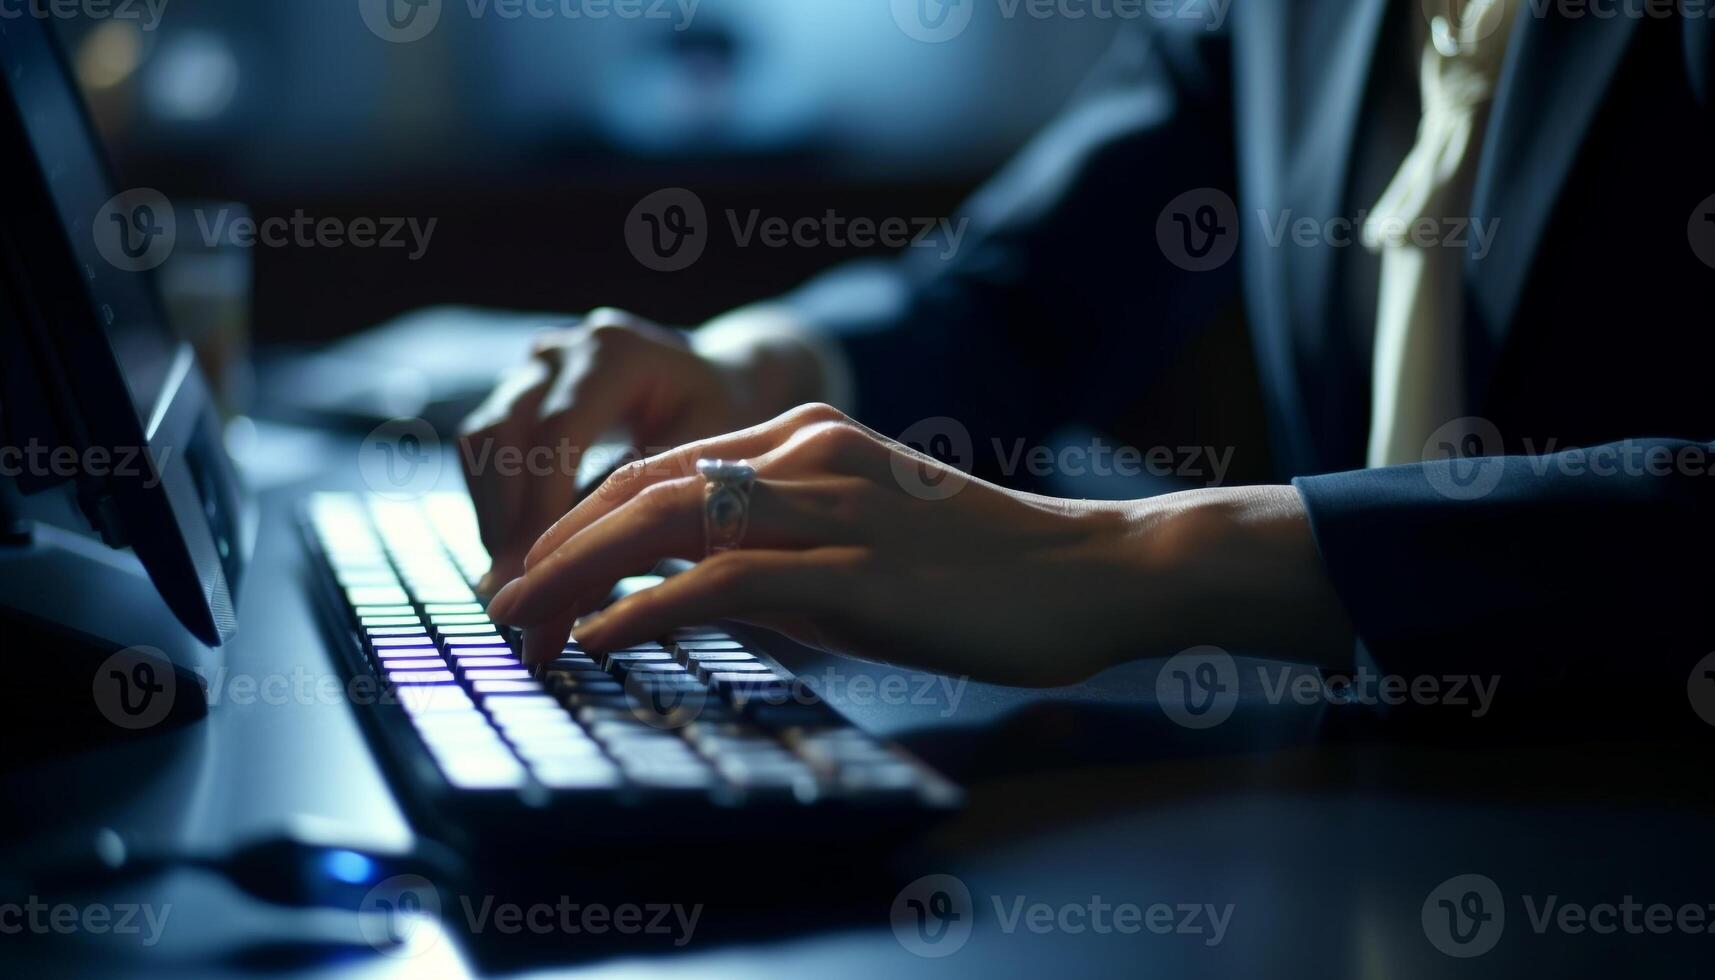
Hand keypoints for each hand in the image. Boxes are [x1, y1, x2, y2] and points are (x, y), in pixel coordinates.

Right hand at [458, 307, 826, 592]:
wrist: (722, 380)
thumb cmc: (724, 423)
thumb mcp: (701, 465)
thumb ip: (644, 520)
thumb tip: (579, 601)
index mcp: (616, 353)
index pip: (556, 433)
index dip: (537, 509)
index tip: (533, 578)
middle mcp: (565, 351)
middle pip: (501, 433)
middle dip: (503, 520)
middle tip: (512, 594)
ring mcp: (536, 366)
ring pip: (481, 440)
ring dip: (491, 514)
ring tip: (511, 583)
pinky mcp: (521, 391)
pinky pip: (486, 447)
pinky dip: (495, 503)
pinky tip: (518, 554)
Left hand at [486, 404, 1354, 684]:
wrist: (1090, 574)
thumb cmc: (986, 569)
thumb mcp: (868, 541)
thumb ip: (782, 553)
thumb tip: (694, 596)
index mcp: (810, 435)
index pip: (663, 469)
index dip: (583, 521)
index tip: (533, 573)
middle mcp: (807, 452)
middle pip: (642, 487)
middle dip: (552, 546)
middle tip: (495, 600)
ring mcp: (829, 506)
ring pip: (662, 523)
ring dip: (572, 576)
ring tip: (516, 621)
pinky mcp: (851, 570)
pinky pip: (718, 582)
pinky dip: (639, 611)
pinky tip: (591, 642)